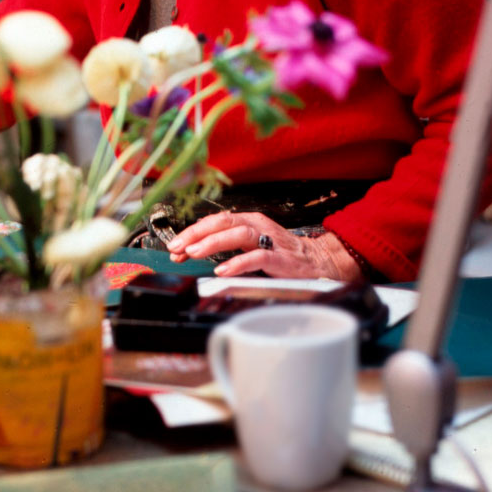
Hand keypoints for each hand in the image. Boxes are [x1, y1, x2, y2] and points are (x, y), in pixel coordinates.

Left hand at [165, 211, 364, 282]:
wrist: (318, 261)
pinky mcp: (281, 258)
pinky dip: (238, 263)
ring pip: (238, 234)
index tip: (173, 245)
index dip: (192, 232)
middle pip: (223, 222)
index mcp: (248, 221)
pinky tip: (222, 270)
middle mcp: (257, 226)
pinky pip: (257, 257)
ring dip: (213, 243)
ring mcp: (270, 240)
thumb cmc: (281, 253)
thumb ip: (227, 244)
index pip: (215, 221)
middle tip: (177, 247)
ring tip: (193, 253)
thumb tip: (193, 249)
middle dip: (196, 234)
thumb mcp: (251, 243)